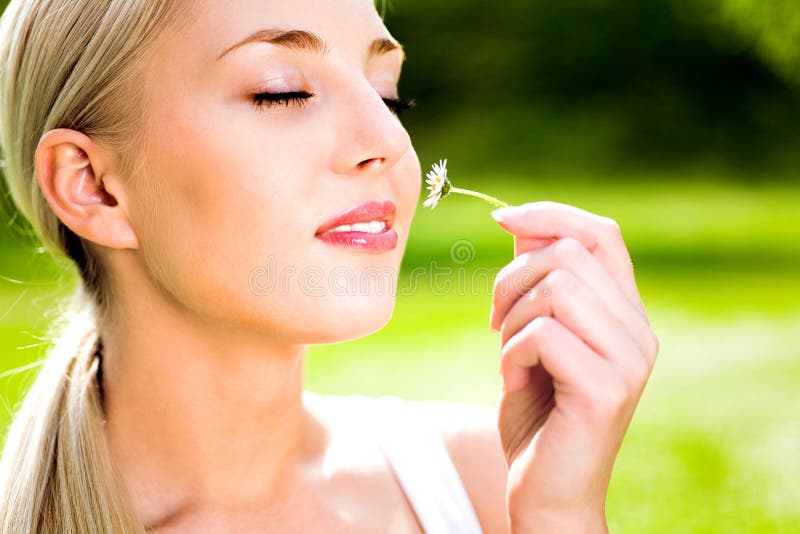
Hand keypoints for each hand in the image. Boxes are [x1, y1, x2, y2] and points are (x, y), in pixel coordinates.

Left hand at [489, 201, 659, 532]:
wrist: (545, 490)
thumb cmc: (537, 413)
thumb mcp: (531, 335)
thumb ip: (535, 283)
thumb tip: (518, 221)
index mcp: (625, 314)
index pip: (601, 233)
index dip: (551, 214)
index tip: (501, 219)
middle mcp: (639, 332)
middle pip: (567, 254)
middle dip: (511, 279)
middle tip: (495, 321)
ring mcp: (629, 360)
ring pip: (553, 289)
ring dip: (510, 318)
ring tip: (510, 357)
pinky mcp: (606, 389)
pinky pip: (541, 335)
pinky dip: (511, 353)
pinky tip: (516, 381)